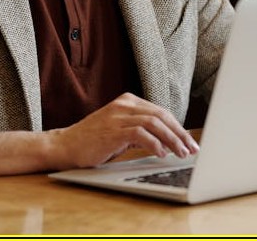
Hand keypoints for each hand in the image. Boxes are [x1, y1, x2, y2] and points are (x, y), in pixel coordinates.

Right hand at [48, 93, 198, 168]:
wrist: (65, 146)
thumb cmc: (93, 141)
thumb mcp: (120, 131)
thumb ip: (141, 130)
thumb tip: (169, 143)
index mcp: (128, 101)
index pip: (161, 112)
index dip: (178, 128)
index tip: (189, 142)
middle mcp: (124, 104)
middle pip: (161, 115)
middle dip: (179, 134)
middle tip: (192, 149)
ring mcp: (118, 116)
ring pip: (154, 123)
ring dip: (171, 140)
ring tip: (181, 153)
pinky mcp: (112, 130)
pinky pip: (140, 134)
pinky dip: (154, 144)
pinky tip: (161, 153)